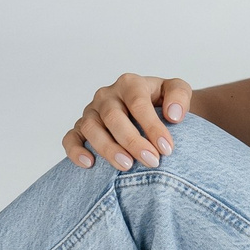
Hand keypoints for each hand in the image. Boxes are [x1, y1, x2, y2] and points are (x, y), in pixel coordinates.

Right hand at [63, 74, 194, 170]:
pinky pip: (70, 138)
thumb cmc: (162, 102)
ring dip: (107, 148)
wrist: (151, 110)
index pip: (138, 102)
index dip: (152, 126)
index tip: (167, 148)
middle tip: (152, 161)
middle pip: (113, 116)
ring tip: (126, 165)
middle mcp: (107, 96)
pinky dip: (75, 150)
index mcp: (130, 84)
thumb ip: (179, 96)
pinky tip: (89, 164)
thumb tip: (173, 115)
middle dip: (132, 140)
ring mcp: (91, 111)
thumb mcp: (177, 90)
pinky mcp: (81, 128)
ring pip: (91, 128)